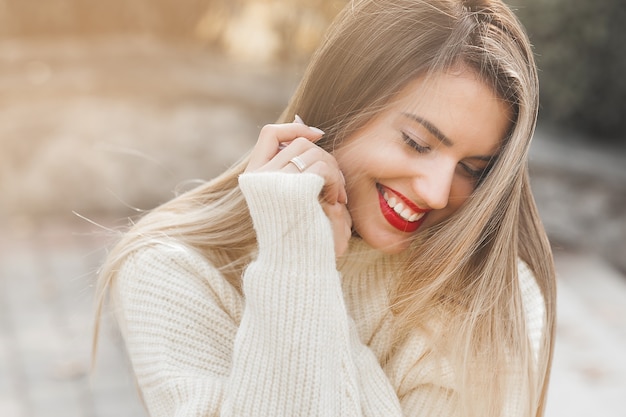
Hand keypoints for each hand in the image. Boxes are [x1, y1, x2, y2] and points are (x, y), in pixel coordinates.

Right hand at [245, 119, 351, 254]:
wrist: (299, 266)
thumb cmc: (301, 234)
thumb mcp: (295, 194)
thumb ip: (294, 162)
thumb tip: (300, 121)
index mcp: (254, 177)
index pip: (270, 134)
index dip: (295, 129)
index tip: (319, 134)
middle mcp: (259, 177)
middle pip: (300, 143)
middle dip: (325, 158)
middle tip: (338, 188)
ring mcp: (273, 181)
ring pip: (313, 152)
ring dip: (333, 171)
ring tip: (337, 197)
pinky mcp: (292, 188)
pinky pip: (321, 166)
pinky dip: (334, 180)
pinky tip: (334, 200)